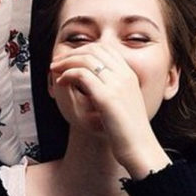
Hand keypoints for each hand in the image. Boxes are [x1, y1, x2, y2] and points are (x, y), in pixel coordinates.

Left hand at [50, 43, 171, 177]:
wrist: (140, 147)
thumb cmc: (129, 130)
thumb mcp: (125, 101)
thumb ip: (114, 87)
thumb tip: (95, 80)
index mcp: (129, 74)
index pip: (105, 48)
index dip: (84, 49)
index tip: (70, 58)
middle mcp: (124, 75)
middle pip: (94, 49)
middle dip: (72, 53)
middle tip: (57, 62)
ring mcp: (117, 85)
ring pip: (86, 59)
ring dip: (66, 62)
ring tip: (55, 70)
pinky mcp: (107, 97)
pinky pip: (82, 75)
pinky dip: (68, 75)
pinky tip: (61, 82)